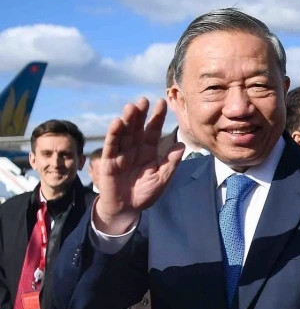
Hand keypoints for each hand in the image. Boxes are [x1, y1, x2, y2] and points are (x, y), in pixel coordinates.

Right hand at [93, 97, 185, 233]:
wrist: (127, 208)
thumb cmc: (145, 192)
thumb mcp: (162, 178)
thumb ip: (170, 163)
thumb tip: (181, 146)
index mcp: (148, 150)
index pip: (153, 130)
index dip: (156, 117)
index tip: (162, 102)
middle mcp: (134, 148)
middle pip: (137, 128)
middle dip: (141, 114)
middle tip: (144, 100)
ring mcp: (121, 153)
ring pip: (124, 133)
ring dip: (127, 120)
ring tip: (131, 107)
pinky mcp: (109, 161)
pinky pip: (112, 146)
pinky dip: (114, 135)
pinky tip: (117, 122)